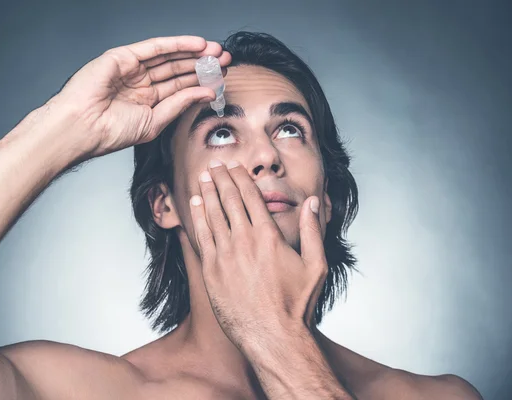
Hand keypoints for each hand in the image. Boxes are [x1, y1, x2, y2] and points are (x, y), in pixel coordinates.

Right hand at [50, 35, 230, 157]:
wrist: (83, 128)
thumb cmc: (111, 132)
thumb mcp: (155, 122)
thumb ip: (180, 104)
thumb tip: (206, 93)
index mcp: (147, 100)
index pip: (180, 87)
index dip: (201, 81)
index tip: (222, 78)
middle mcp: (141, 82)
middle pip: (178, 69)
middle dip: (202, 65)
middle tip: (225, 61)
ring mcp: (132, 68)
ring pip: (170, 56)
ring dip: (194, 53)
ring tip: (217, 52)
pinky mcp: (123, 57)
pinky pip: (155, 47)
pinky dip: (177, 44)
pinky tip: (198, 44)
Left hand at [188, 159, 328, 351]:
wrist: (273, 337)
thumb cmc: (296, 304)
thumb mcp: (316, 266)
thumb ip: (312, 230)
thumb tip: (311, 202)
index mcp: (269, 235)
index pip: (250, 197)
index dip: (240, 178)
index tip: (233, 166)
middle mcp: (244, 240)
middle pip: (228, 199)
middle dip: (221, 178)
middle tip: (214, 164)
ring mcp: (225, 255)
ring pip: (212, 214)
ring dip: (207, 192)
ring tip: (203, 177)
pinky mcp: (211, 271)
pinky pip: (202, 236)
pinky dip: (198, 217)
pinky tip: (195, 204)